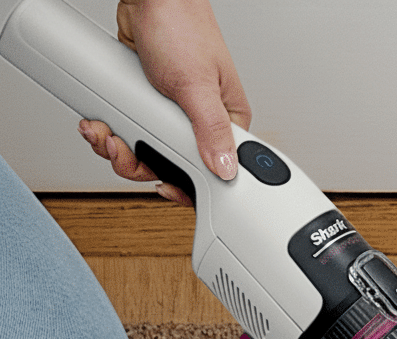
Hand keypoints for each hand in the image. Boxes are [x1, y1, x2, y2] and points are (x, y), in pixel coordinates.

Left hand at [77, 0, 250, 205]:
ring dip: (116, 147)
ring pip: (145, 150)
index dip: (186, 183)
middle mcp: (202, 119)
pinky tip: (99, 123)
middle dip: (138, 162)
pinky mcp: (147, 101)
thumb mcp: (197, 85)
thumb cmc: (182, 26)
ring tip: (102, 132)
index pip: (214, 169)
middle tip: (120, 150)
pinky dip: (110, 130)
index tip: (163, 185)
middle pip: (172, 164)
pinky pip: (129, 130)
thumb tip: (227, 169)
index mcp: (226, 120)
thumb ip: (211, 130)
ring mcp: (171, 112)